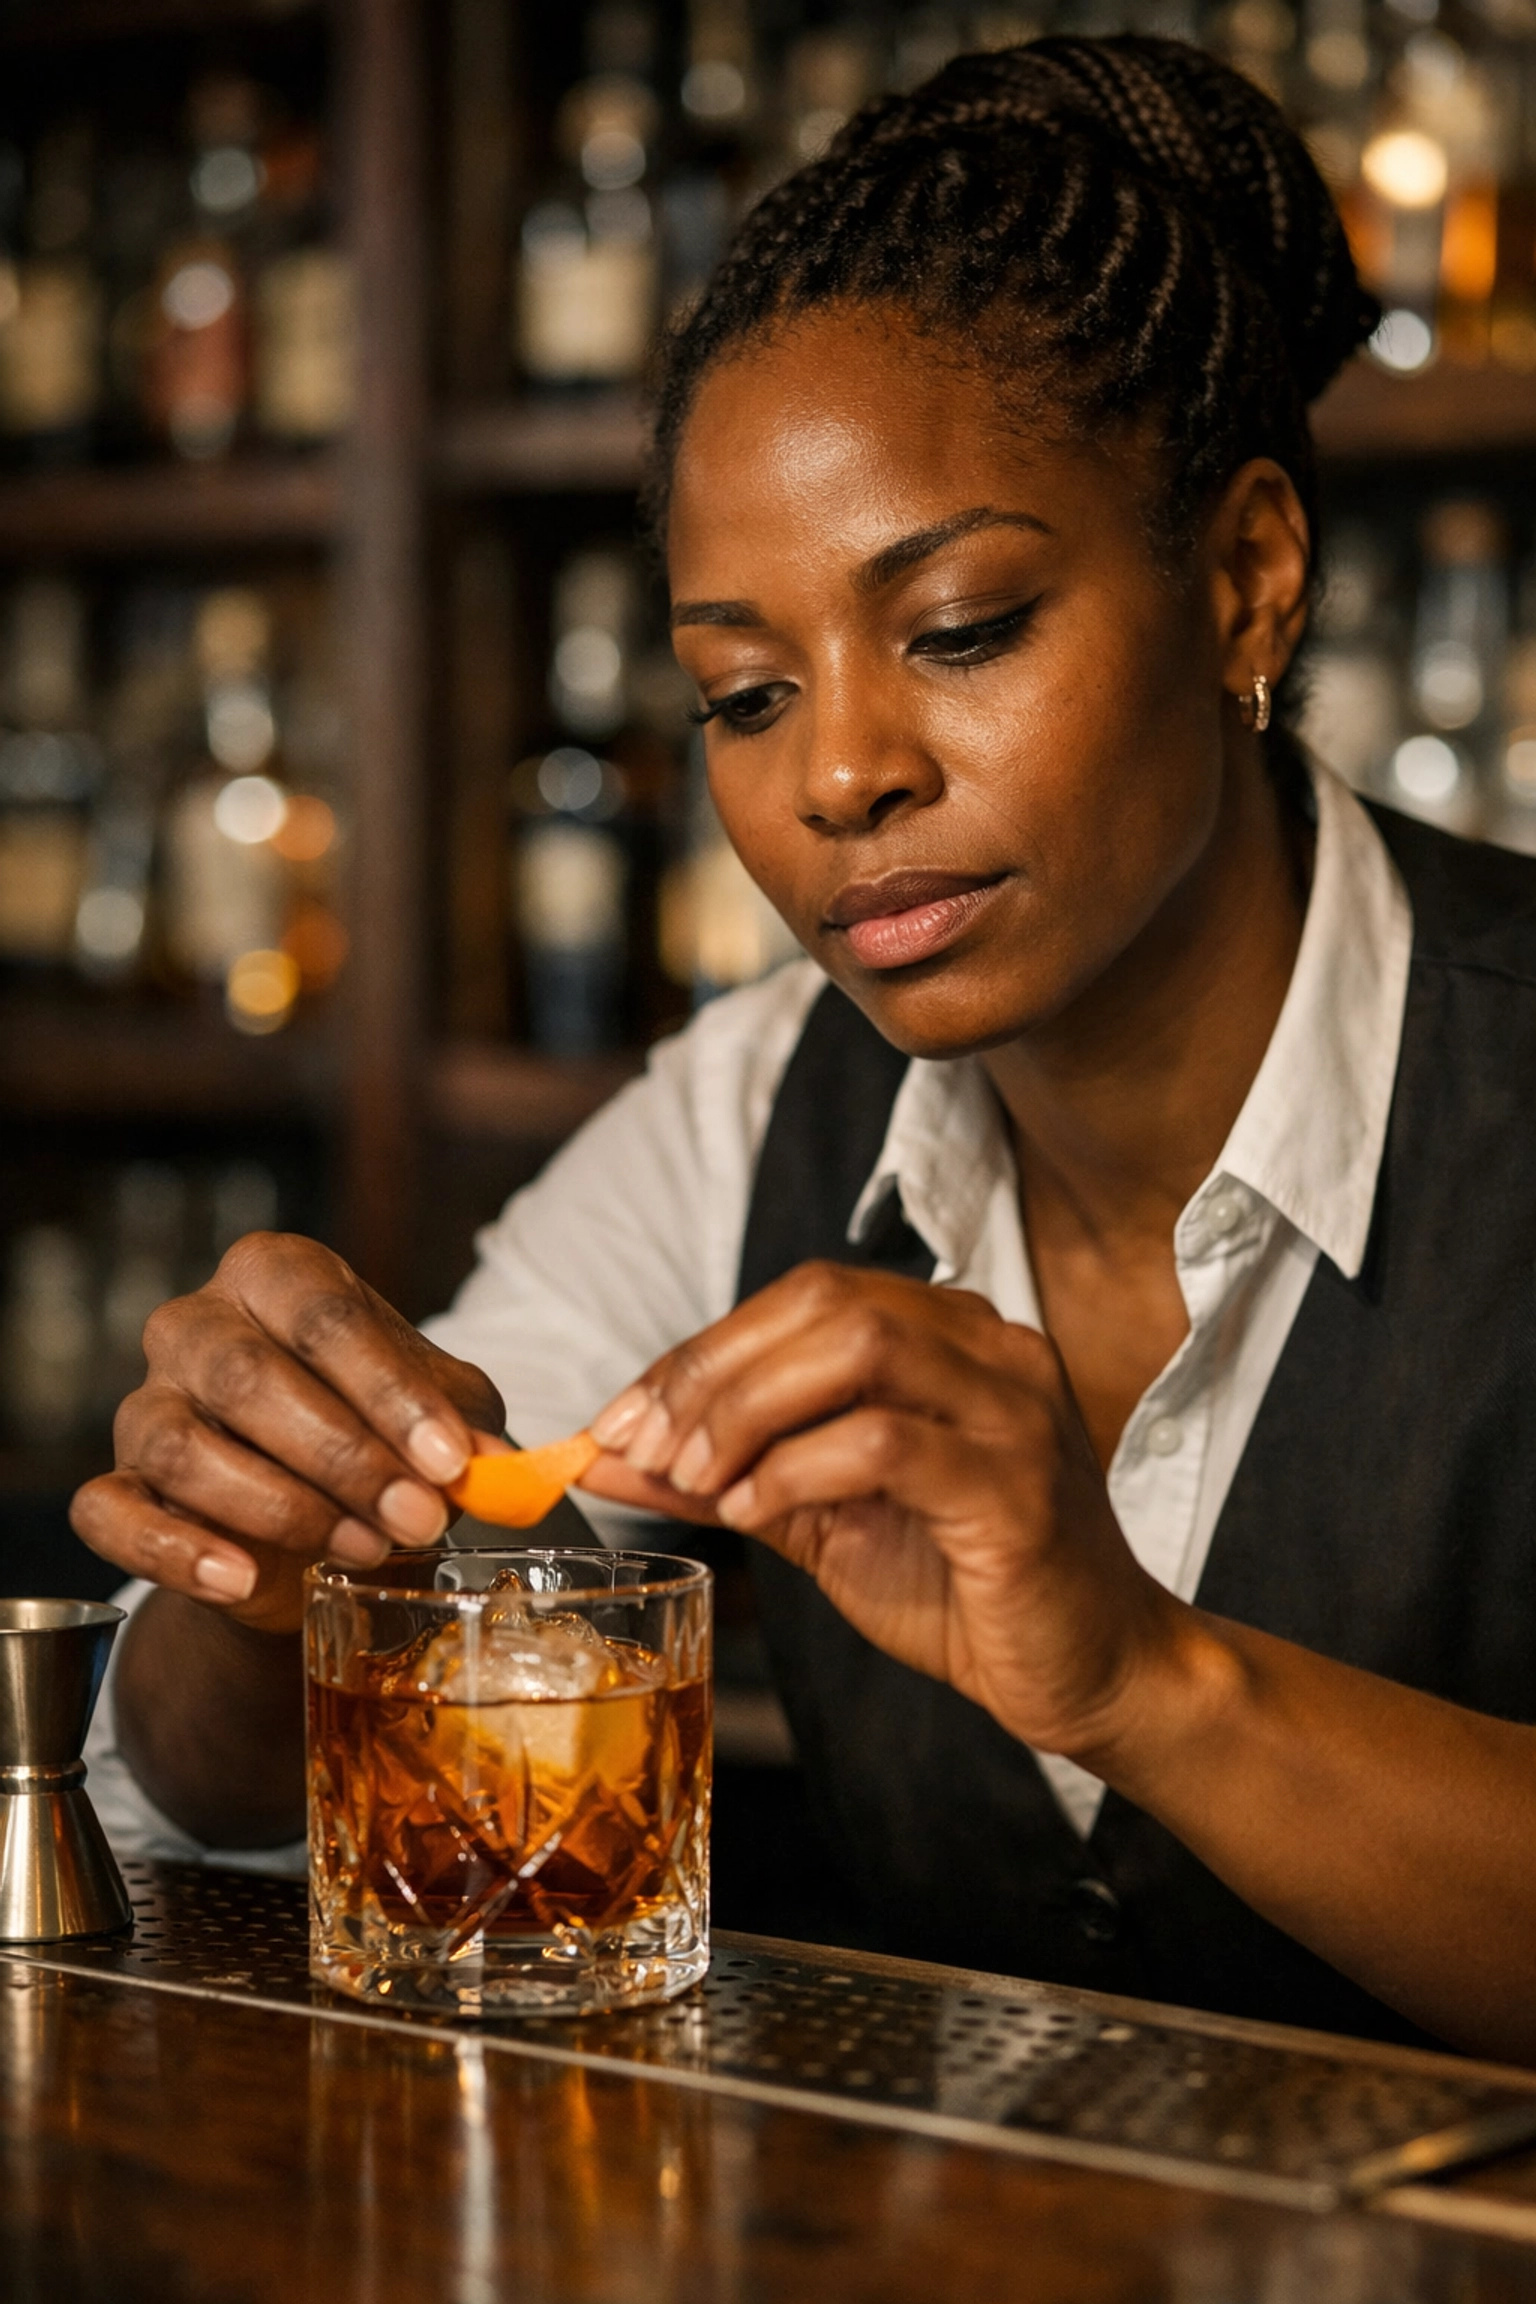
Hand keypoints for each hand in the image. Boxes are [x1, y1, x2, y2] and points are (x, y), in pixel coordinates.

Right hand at [70, 1233, 505, 1635]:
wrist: (322, 1522)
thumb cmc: (382, 1435)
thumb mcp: (441, 1413)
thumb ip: (462, 1423)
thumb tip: (487, 1461)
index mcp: (276, 1276)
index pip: (323, 1315)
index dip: (389, 1391)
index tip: (449, 1460)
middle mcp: (197, 1325)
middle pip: (249, 1377)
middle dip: (346, 1457)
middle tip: (419, 1517)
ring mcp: (146, 1404)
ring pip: (180, 1445)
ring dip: (281, 1507)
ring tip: (363, 1548)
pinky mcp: (111, 1486)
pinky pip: (110, 1513)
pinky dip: (175, 1552)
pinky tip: (242, 1578)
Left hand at [584, 1262, 1179, 1760]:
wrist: (1091, 1671)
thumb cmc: (965, 1588)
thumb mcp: (823, 1518)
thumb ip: (727, 1473)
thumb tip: (607, 1453)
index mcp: (949, 1337)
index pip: (806, 1295)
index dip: (701, 1348)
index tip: (621, 1417)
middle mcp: (990, 1348)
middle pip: (826, 1302)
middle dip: (711, 1370)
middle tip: (644, 1445)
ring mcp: (1013, 1409)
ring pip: (859, 1348)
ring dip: (749, 1407)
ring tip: (696, 1475)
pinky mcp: (1016, 1486)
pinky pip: (886, 1442)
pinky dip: (799, 1468)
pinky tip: (755, 1510)